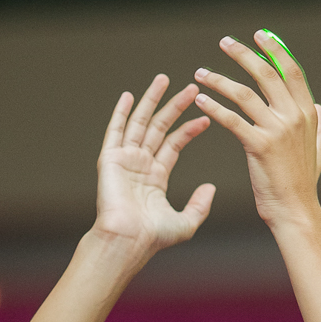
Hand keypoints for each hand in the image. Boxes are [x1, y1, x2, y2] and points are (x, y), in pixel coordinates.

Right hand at [94, 75, 214, 257]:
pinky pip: (115, 131)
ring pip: (140, 123)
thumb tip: (211, 187)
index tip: (206, 117)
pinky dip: (120, 113)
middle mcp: (140, 165)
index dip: (189, 129)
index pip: (174, 144)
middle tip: (191, 88)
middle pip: (159, 128)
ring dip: (151, 101)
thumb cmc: (152, 238)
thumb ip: (200, 205)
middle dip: (174, 107)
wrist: (128, 241)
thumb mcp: (186, 222)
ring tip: (164, 80)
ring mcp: (124, 160)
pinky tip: (129, 95)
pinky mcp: (110, 159)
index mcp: (155, 178)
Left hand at [193, 31, 320, 225]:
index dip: (275, 49)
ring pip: (245, 94)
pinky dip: (215, 107)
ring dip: (220, 79)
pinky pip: (232, 120)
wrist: (295, 210)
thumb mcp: (317, 149)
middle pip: (267, 74)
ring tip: (200, 73)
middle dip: (244, 54)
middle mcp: (294, 117)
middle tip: (224, 42)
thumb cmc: (302, 183)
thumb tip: (318, 106)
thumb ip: (318, 125)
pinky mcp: (259, 146)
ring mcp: (277, 131)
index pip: (291, 71)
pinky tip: (201, 100)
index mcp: (307, 114)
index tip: (259, 35)